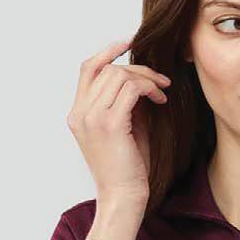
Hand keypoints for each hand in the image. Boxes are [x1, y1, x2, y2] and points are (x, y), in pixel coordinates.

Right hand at [66, 38, 171, 216]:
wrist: (123, 197)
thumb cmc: (127, 168)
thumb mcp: (124, 127)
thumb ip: (125, 101)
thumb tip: (141, 76)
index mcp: (77, 113)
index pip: (88, 68)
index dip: (108, 50)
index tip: (130, 41)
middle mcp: (79, 113)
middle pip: (107, 68)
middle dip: (138, 69)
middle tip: (161, 82)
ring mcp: (91, 118)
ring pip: (119, 75)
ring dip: (146, 79)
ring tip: (161, 93)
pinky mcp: (108, 124)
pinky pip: (130, 88)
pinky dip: (148, 88)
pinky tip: (159, 101)